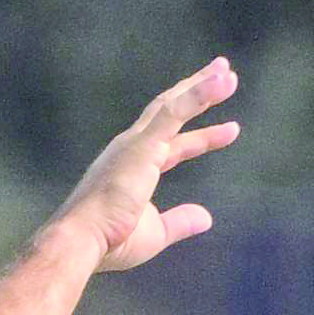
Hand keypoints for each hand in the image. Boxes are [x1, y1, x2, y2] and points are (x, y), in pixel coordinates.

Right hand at [49, 57, 239, 273]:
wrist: (83, 240)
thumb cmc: (111, 242)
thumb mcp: (156, 232)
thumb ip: (180, 221)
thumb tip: (206, 218)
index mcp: (134, 167)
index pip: (174, 144)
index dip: (202, 137)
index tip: (230, 129)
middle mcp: (133, 147)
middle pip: (172, 111)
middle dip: (198, 90)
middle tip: (224, 73)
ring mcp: (137, 143)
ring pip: (174, 104)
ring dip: (203, 86)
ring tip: (229, 73)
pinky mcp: (143, 143)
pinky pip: (175, 111)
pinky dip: (199, 93)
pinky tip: (221, 81)